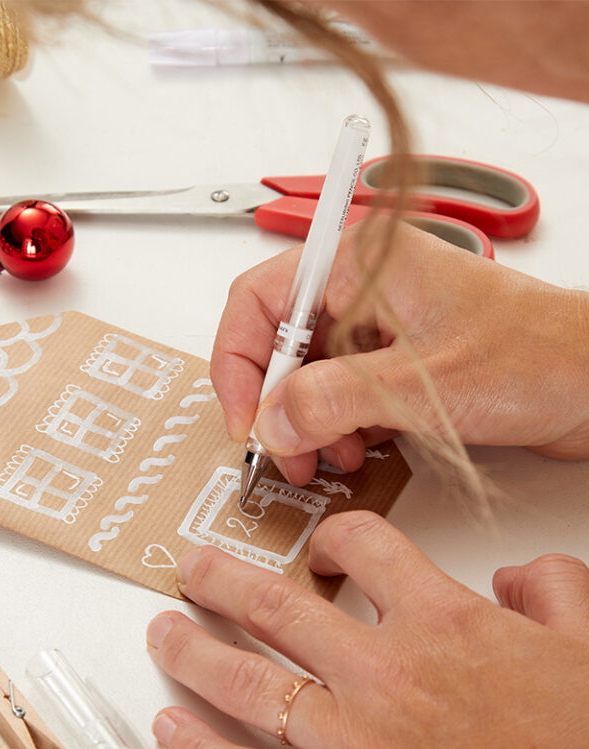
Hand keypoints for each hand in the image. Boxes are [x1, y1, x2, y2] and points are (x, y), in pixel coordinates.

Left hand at [146, 512, 588, 748]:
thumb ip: (551, 588)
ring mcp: (357, 742)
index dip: (335, 539)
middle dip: (222, 581)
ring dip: (191, 651)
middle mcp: (386, 672)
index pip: (367, 549)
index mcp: (445, 622)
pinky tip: (173, 732)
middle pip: (277, 608)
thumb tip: (516, 575)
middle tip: (191, 569)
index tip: (320, 548)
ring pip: (247, 681)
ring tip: (161, 632)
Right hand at [211, 221, 588, 485]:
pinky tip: (360, 450)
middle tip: (286, 452)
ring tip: (330, 459)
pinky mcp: (396, 360)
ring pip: (309, 375)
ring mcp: (380, 327)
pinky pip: (342, 393)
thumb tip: (272, 420)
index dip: (239, 363)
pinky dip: (340, 427)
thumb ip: (332, 401)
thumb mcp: (419, 383)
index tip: (246, 418)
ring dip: (310, 423)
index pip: (259, 301)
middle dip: (277, 404)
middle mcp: (364, 290)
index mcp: (361, 264)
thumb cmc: (535, 356)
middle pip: (280, 344)